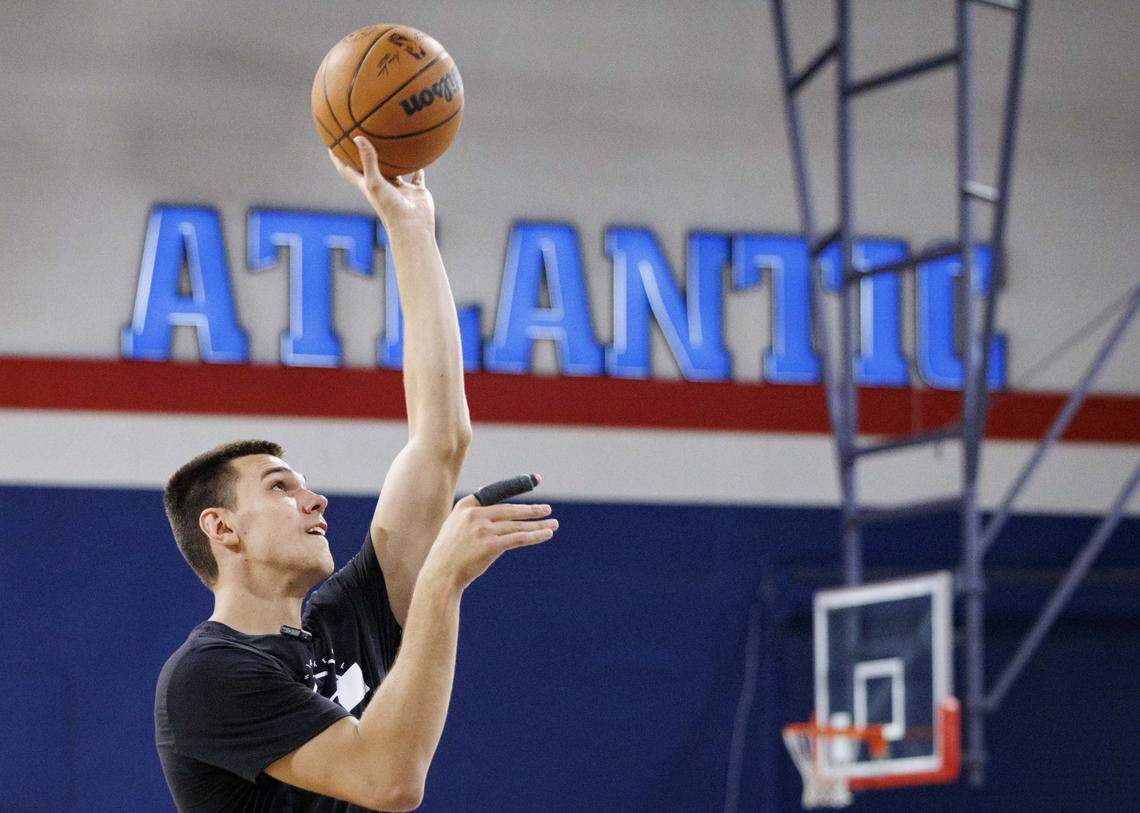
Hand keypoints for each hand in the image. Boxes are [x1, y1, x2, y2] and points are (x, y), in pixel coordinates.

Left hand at [329, 136, 434, 230]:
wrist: (413, 226)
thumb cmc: (390, 208)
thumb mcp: (375, 182)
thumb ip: (368, 160)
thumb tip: (357, 137)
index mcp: (366, 185)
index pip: (347, 170)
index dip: (337, 157)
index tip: (330, 142)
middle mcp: (382, 186)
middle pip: (370, 167)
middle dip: (363, 153)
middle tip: (359, 134)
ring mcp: (398, 188)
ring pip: (394, 170)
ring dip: (392, 159)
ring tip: (391, 141)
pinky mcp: (415, 191)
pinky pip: (416, 175)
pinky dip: (418, 167)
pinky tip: (419, 153)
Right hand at [423, 495, 557, 590]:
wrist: (440, 575)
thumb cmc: (449, 553)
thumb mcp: (454, 525)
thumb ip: (471, 513)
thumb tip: (487, 498)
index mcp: (466, 506)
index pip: (497, 491)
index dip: (518, 484)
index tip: (536, 479)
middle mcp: (475, 514)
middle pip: (510, 510)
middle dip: (531, 510)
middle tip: (547, 510)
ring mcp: (483, 529)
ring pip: (517, 525)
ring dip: (537, 525)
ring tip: (553, 524)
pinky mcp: (491, 545)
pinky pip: (518, 538)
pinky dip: (535, 536)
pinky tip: (546, 534)